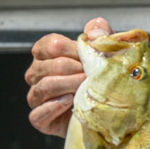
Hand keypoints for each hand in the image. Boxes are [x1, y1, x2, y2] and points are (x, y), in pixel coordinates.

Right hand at [25, 18, 113, 136]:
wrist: (111, 115)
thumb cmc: (106, 82)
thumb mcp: (107, 56)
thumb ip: (101, 36)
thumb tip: (96, 28)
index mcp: (47, 56)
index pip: (48, 46)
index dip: (69, 50)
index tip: (87, 58)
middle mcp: (37, 75)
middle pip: (45, 67)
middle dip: (70, 69)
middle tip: (90, 75)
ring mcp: (37, 98)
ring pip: (42, 88)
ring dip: (65, 86)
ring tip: (84, 87)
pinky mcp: (42, 120)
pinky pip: (37, 114)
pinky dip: (52, 108)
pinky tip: (69, 103)